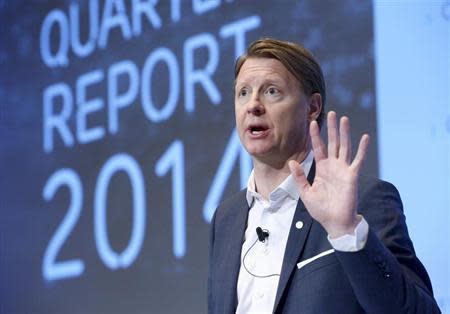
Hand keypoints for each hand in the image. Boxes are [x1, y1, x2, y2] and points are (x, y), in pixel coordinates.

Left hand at [288, 111, 369, 237]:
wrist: (335, 222)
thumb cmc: (321, 209)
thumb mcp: (306, 192)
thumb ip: (300, 177)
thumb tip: (292, 162)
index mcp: (322, 169)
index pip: (318, 148)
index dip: (315, 135)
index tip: (311, 122)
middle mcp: (333, 166)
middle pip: (332, 143)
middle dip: (331, 128)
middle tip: (331, 113)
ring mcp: (343, 169)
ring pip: (344, 147)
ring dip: (344, 133)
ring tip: (344, 119)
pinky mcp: (352, 175)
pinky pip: (358, 160)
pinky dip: (362, 149)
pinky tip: (364, 137)